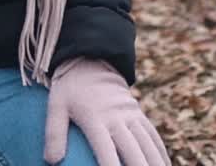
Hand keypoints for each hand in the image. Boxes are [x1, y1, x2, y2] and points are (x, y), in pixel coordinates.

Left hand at [44, 58, 169, 165]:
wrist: (90, 61)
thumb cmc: (69, 89)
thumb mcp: (56, 106)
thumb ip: (54, 133)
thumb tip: (50, 161)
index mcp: (95, 118)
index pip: (104, 148)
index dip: (110, 164)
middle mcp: (116, 117)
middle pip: (132, 148)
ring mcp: (130, 115)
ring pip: (147, 143)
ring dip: (155, 161)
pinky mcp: (138, 113)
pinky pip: (152, 134)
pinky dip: (160, 150)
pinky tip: (165, 164)